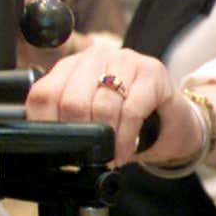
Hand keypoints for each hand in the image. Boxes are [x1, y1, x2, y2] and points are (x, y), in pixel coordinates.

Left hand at [24, 42, 201, 166]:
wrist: (172, 120)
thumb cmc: (127, 121)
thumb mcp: (90, 119)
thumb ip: (68, 124)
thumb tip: (48, 150)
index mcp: (71, 67)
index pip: (44, 94)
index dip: (48, 127)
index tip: (62, 150)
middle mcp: (95, 57)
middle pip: (72, 101)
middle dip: (82, 137)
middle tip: (89, 157)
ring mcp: (125, 60)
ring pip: (103, 106)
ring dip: (106, 142)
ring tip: (110, 158)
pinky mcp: (152, 72)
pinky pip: (132, 110)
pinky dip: (125, 139)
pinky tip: (125, 152)